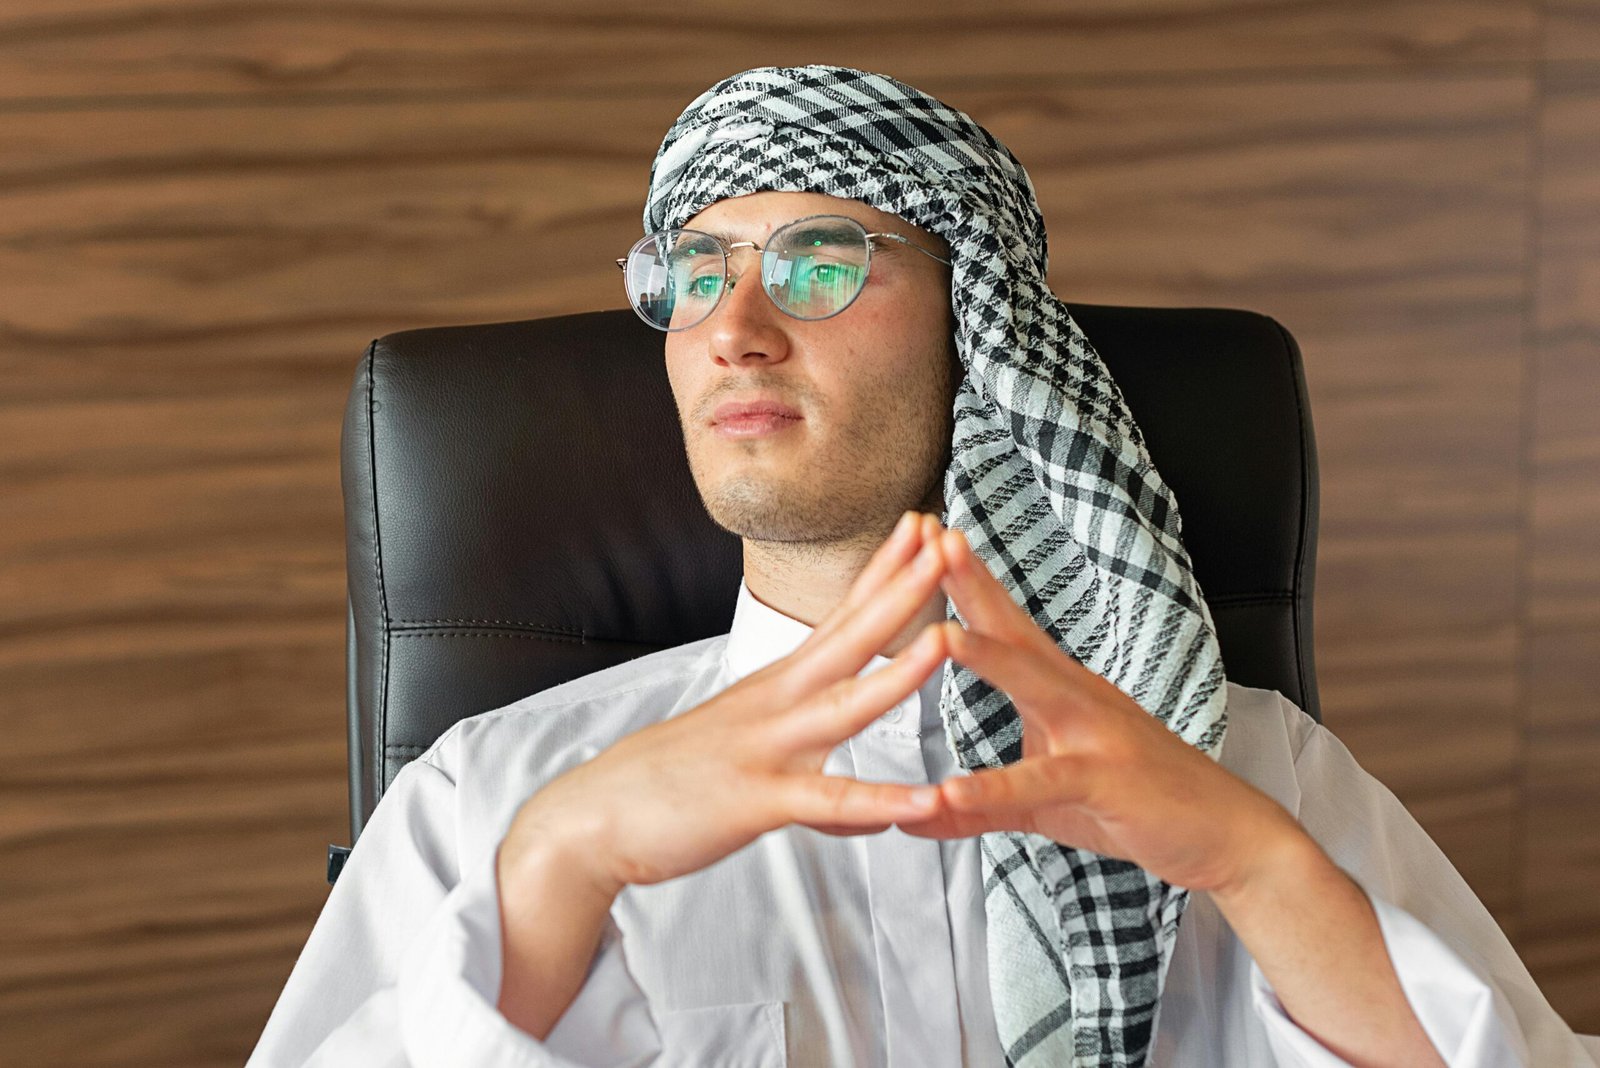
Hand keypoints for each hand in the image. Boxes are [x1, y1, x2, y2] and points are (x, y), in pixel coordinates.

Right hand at [498, 512, 954, 901]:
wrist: (594, 818)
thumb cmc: (668, 781)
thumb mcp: (742, 748)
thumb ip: (795, 752)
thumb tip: (830, 774)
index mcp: (775, 686)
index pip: (839, 615)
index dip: (881, 570)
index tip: (921, 526)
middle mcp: (775, 704)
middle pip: (848, 636)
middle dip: (900, 587)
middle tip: (946, 540)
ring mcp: (766, 748)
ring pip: (844, 706)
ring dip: (899, 673)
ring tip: (948, 640)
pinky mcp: (756, 800)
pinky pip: (827, 802)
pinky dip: (879, 803)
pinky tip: (924, 800)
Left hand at [897, 520, 1311, 897]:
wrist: (1223, 833)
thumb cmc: (1133, 803)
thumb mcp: (1042, 804)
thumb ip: (976, 808)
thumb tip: (912, 816)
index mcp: (1059, 690)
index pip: (1005, 625)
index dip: (967, 583)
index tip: (927, 540)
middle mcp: (1076, 697)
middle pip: (1015, 632)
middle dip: (973, 585)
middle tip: (933, 539)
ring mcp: (1094, 734)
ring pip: (1035, 688)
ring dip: (988, 657)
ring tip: (939, 635)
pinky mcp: (1104, 782)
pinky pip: (1044, 781)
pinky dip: (996, 787)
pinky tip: (952, 791)